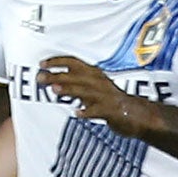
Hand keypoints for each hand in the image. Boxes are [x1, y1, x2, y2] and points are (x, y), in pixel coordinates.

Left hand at [35, 56, 150, 135]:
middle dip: (58, 75)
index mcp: (95, 75)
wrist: (136, 114)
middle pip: (77, 76)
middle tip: (40, 77)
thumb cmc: (110, 101)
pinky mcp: (110, 111)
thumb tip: (52, 82)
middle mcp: (99, 83)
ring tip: (55, 90)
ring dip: (70, 90)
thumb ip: (74, 85)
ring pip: (85, 91)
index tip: (42, 63)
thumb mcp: (92, 89)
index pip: (75, 63)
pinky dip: (87, 112)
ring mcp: (105, 97)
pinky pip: (97, 111)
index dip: (58, 61)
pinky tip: (77, 113)